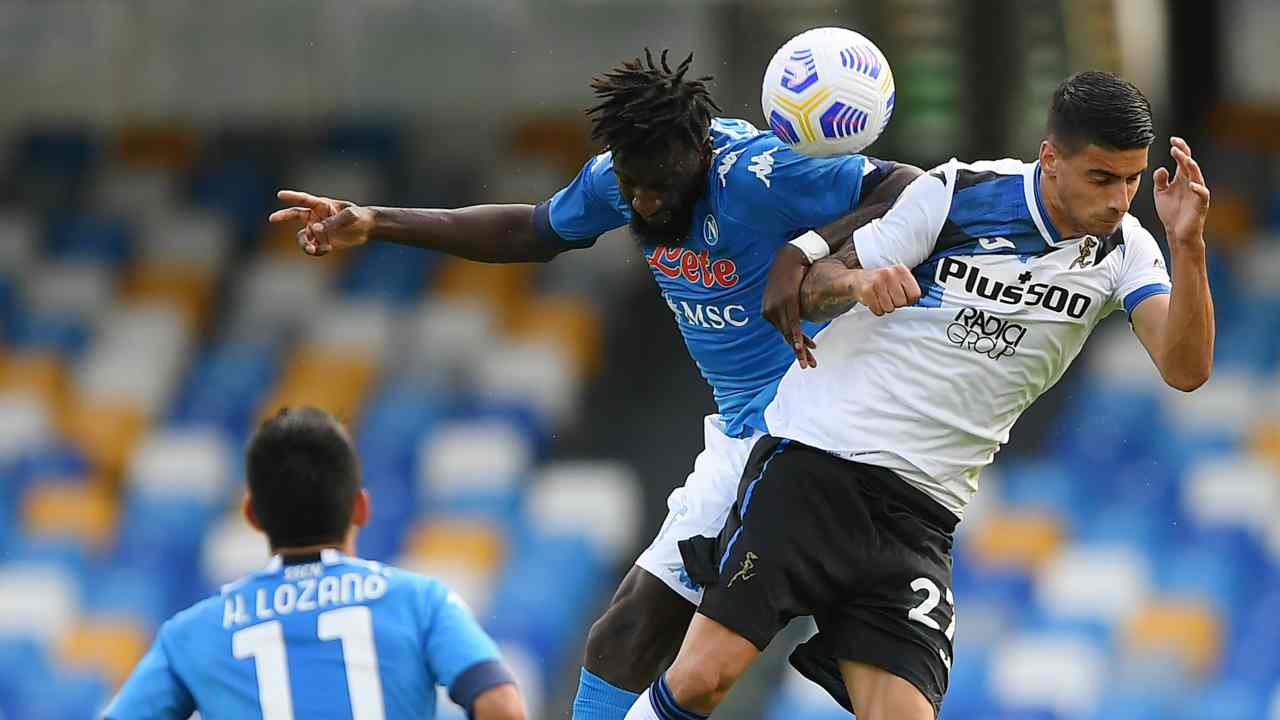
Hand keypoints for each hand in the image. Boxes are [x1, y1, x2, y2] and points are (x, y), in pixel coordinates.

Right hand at [269, 190, 375, 255]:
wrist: (367, 228)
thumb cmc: (359, 216)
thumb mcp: (349, 216)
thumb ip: (333, 222)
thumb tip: (315, 229)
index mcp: (322, 205)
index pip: (304, 200)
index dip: (292, 197)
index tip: (280, 195)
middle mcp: (315, 217)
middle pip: (294, 215)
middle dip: (283, 216)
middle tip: (272, 218)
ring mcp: (317, 230)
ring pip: (303, 237)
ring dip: (304, 244)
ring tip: (312, 250)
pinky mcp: (322, 242)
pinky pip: (313, 248)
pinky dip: (318, 251)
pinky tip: (328, 249)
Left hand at [763, 244, 817, 367]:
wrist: (789, 256)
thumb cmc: (789, 273)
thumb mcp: (786, 292)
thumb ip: (787, 305)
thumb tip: (795, 312)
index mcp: (768, 311)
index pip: (784, 332)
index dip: (796, 344)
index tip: (805, 353)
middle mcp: (770, 312)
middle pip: (786, 337)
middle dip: (799, 353)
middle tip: (808, 366)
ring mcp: (777, 308)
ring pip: (789, 334)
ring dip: (800, 349)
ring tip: (809, 361)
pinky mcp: (786, 303)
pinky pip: (793, 324)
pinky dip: (797, 337)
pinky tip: (801, 347)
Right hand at [855, 264, 920, 315]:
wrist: (858, 279)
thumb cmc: (881, 282)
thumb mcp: (898, 279)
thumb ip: (909, 289)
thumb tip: (914, 302)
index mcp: (901, 270)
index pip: (915, 294)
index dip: (909, 300)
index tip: (902, 297)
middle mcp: (890, 273)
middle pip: (901, 302)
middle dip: (895, 304)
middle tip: (888, 297)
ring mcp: (877, 281)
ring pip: (889, 308)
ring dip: (885, 307)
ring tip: (880, 298)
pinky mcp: (867, 291)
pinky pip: (878, 309)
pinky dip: (876, 309)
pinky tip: (874, 300)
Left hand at [1153, 137, 1209, 248]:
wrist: (1177, 233)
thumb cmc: (1171, 212)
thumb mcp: (1160, 194)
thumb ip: (1160, 180)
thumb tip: (1161, 168)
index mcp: (1182, 178)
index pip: (1183, 159)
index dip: (1179, 149)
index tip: (1172, 140)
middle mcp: (1191, 182)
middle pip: (1190, 164)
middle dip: (1184, 154)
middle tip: (1175, 146)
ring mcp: (1197, 192)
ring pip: (1197, 176)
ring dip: (1191, 167)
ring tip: (1184, 158)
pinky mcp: (1200, 204)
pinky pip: (1202, 194)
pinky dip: (1198, 189)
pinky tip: (1191, 184)